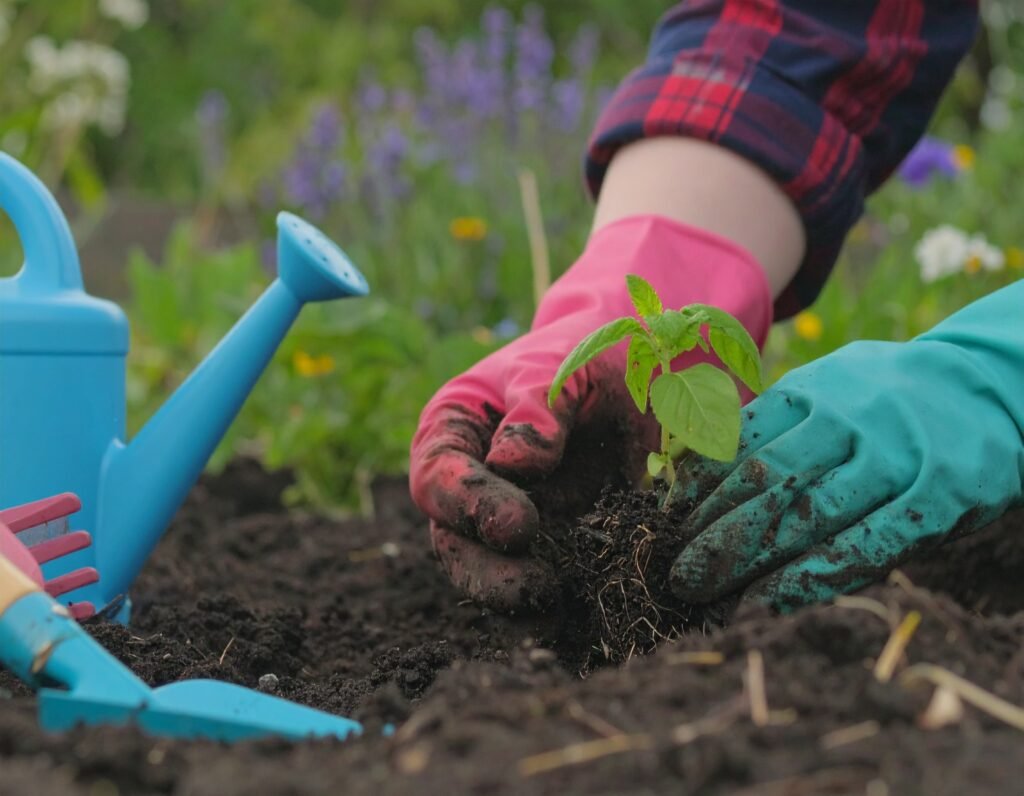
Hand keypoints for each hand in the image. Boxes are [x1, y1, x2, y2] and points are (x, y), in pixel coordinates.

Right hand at [410, 215, 772, 610]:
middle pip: (455, 540)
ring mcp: (508, 517)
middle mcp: (470, 481)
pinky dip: (559, 603)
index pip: (439, 477)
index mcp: (454, 429)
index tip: (519, 526)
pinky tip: (583, 616)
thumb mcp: (562, 364)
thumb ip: (537, 405)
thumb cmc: (588, 350)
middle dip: (488, 573)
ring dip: (519, 600)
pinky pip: (545, 578)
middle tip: (537, 589)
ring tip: (559, 613)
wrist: (641, 363)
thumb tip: (512, 464)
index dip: (470, 506)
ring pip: (493, 572)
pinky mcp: (554, 542)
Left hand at [669, 282, 1023, 611]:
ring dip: (747, 559)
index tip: (668, 522)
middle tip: (675, 571)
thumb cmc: (886, 399)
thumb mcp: (829, 387)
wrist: (990, 383)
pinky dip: (810, 577)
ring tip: (704, 589)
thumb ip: (776, 425)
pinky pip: (864, 544)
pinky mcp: (937, 495)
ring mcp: (894, 456)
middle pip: (766, 480)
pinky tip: (769, 601)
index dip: (697, 486)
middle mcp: (848, 418)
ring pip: (806, 514)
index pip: (739, 440)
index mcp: (813, 389)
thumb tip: (695, 473)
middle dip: (712, 531)